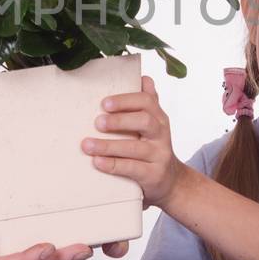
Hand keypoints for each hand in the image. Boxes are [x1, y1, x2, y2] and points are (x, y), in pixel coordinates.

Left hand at [81, 76, 187, 207]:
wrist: (171, 182)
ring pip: (135, 148)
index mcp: (159, 118)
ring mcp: (159, 156)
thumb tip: (143, 77)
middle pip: (145, 121)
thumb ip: (149, 103)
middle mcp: (162, 135)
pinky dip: (113, 165)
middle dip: (119, 120)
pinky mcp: (154, 175)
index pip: (147, 102)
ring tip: (87, 145)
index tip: (104, 103)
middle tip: (97, 122)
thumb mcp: (155, 125)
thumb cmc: (153, 148)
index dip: (126, 100)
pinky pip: (133, 169)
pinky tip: (97, 162)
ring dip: (108, 146)